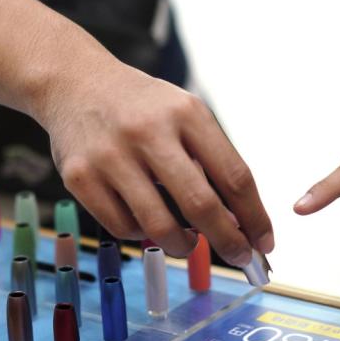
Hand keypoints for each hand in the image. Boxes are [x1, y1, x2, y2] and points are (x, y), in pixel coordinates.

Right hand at [42, 62, 273, 264]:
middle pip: (201, 205)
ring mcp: (110, 156)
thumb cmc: (140, 106)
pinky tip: (146, 222)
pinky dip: (140, 234)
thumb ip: (211, 159)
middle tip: (240, 257)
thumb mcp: (183, 113)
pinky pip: (121, 227)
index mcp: (185, 113)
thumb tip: (238, 220)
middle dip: (228, 241)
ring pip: (158, 226)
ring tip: (187, 242)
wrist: (75, 83)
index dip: (254, 217)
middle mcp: (147, 132)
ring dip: (182, 246)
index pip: (233, 176)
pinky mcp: (79, 176)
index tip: (264, 242)